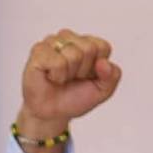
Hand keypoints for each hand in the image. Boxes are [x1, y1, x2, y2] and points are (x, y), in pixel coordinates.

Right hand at [17, 29, 121, 152]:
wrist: (52, 114)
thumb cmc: (74, 98)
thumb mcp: (102, 91)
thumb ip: (113, 76)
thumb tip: (104, 63)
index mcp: (86, 43)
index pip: (102, 47)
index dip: (97, 68)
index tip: (86, 77)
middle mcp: (69, 39)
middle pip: (89, 48)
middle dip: (83, 71)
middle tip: (71, 78)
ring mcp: (52, 42)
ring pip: (74, 54)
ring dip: (68, 74)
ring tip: (60, 78)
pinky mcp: (38, 50)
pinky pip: (58, 62)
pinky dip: (57, 76)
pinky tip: (50, 77)